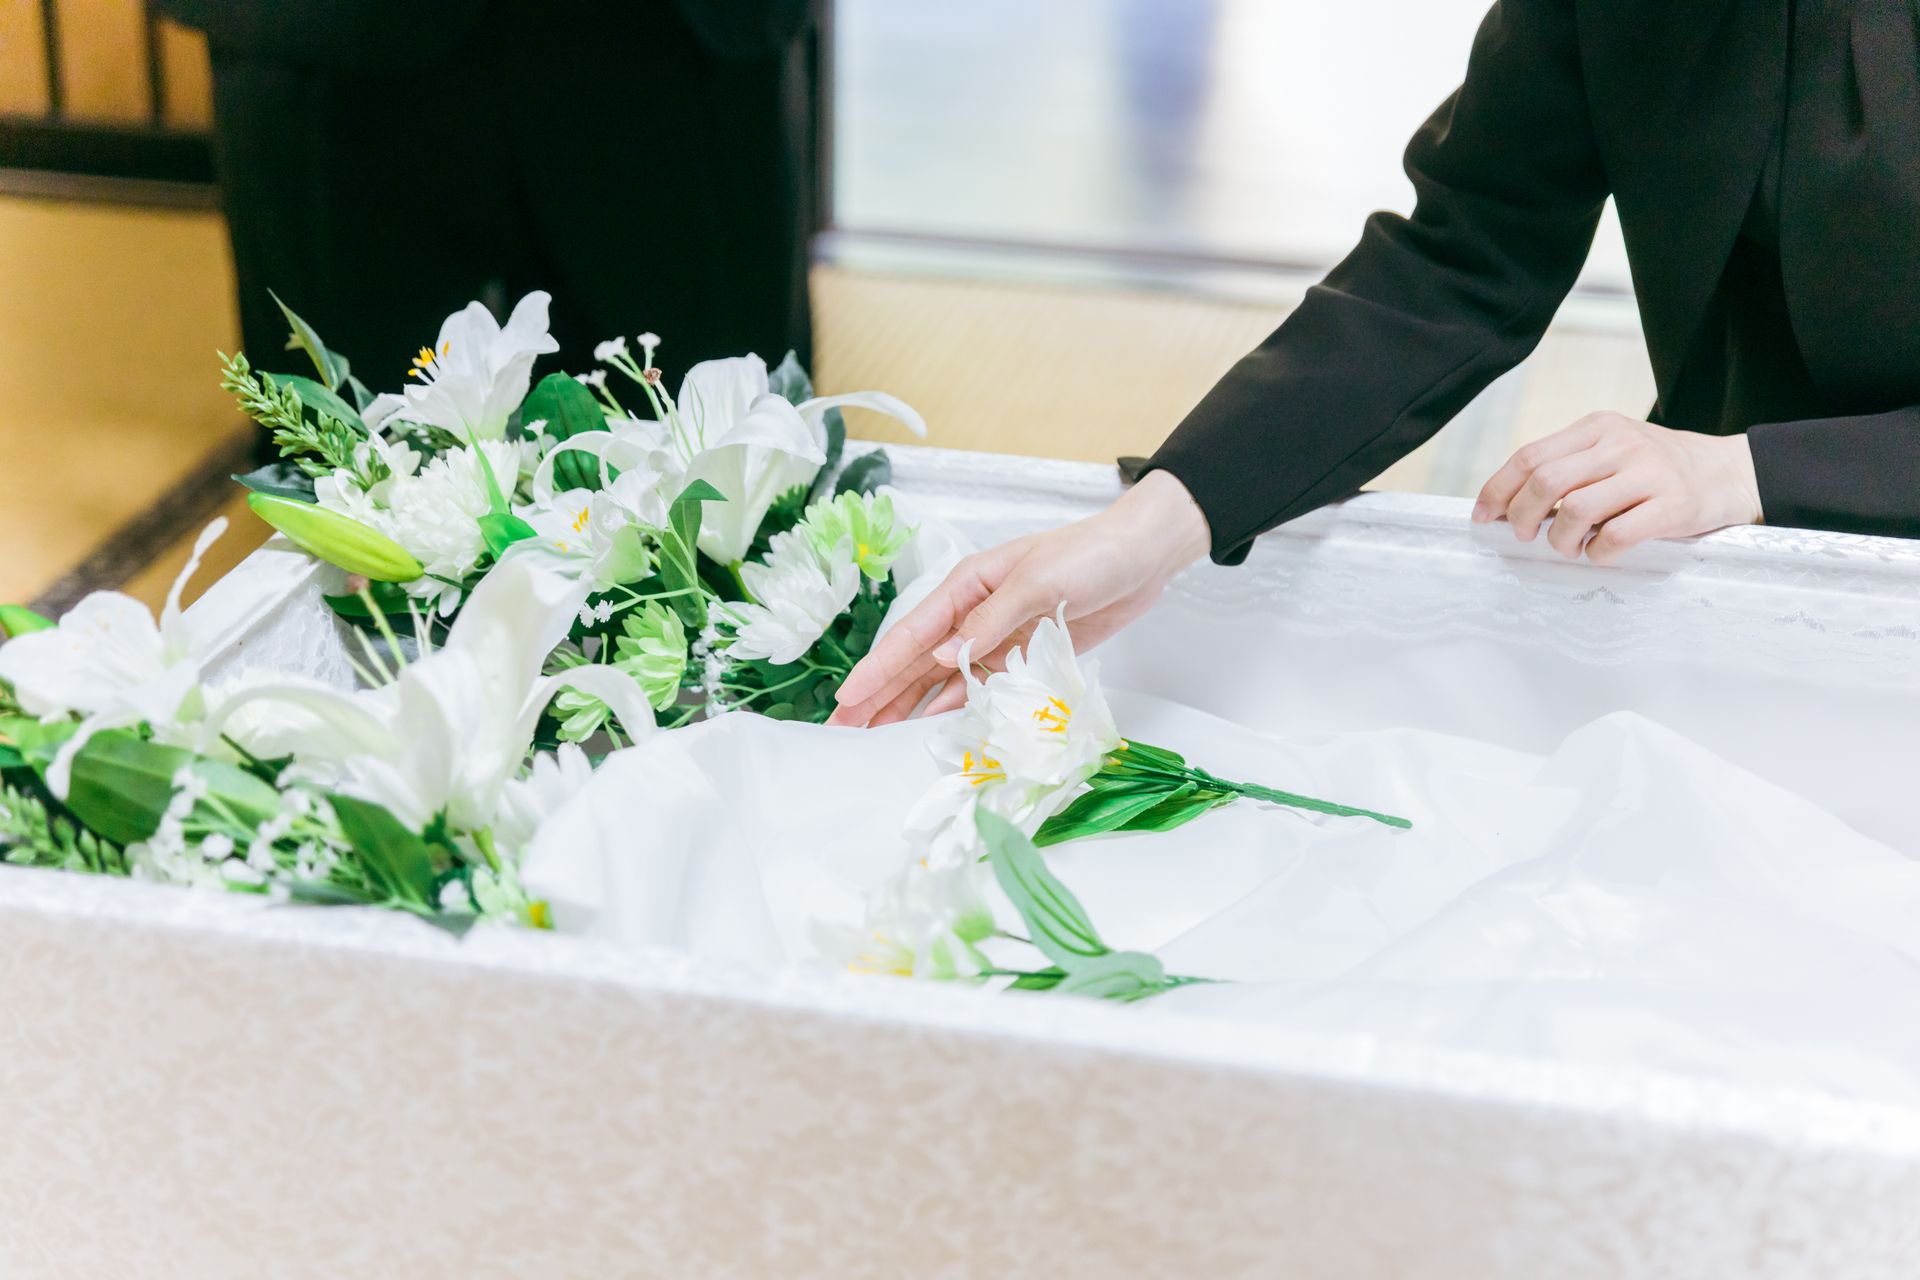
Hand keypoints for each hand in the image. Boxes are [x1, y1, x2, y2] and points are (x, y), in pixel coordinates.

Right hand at [827, 469, 1211, 726]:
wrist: (1142, 556)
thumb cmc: (1090, 554)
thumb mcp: (1037, 580)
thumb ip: (991, 622)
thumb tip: (944, 659)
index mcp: (967, 586)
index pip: (912, 633)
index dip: (877, 668)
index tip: (847, 698)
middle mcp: (973, 614)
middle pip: (916, 661)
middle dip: (878, 694)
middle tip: (842, 730)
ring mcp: (996, 637)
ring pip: (941, 679)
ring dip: (908, 706)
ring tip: (872, 737)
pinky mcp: (1023, 656)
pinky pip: (981, 687)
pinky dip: (956, 707)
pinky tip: (931, 728)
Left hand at [1472, 412, 1762, 563]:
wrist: (1729, 472)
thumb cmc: (1656, 469)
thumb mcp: (1612, 451)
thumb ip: (1567, 467)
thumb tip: (1505, 505)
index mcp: (1597, 427)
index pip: (1530, 456)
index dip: (1498, 490)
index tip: (1483, 516)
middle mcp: (1621, 444)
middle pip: (1546, 482)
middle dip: (1522, 517)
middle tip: (1525, 536)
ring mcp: (1649, 473)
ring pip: (1577, 510)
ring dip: (1560, 540)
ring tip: (1569, 547)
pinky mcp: (1672, 506)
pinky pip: (1616, 535)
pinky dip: (1598, 552)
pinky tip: (1601, 552)